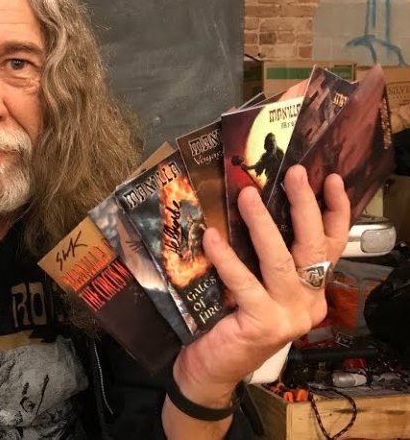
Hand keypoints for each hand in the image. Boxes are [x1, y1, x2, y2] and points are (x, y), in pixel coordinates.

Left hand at [175, 165, 350, 404]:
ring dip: (263, 224)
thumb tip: (251, 207)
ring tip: (247, 195)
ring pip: (281, 260)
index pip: (331, 247)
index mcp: (311, 293)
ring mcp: (289, 316)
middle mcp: (307, 303)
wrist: (210, 372)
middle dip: (306, 206)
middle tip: (296, 173)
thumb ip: (261, 261)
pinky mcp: (263, 325)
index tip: (332, 180)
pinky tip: (212, 237)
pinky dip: (227, 258)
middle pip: (312, 247)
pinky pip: (244, 283)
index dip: (335, 212)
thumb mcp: (254, 289)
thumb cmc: (228, 324)